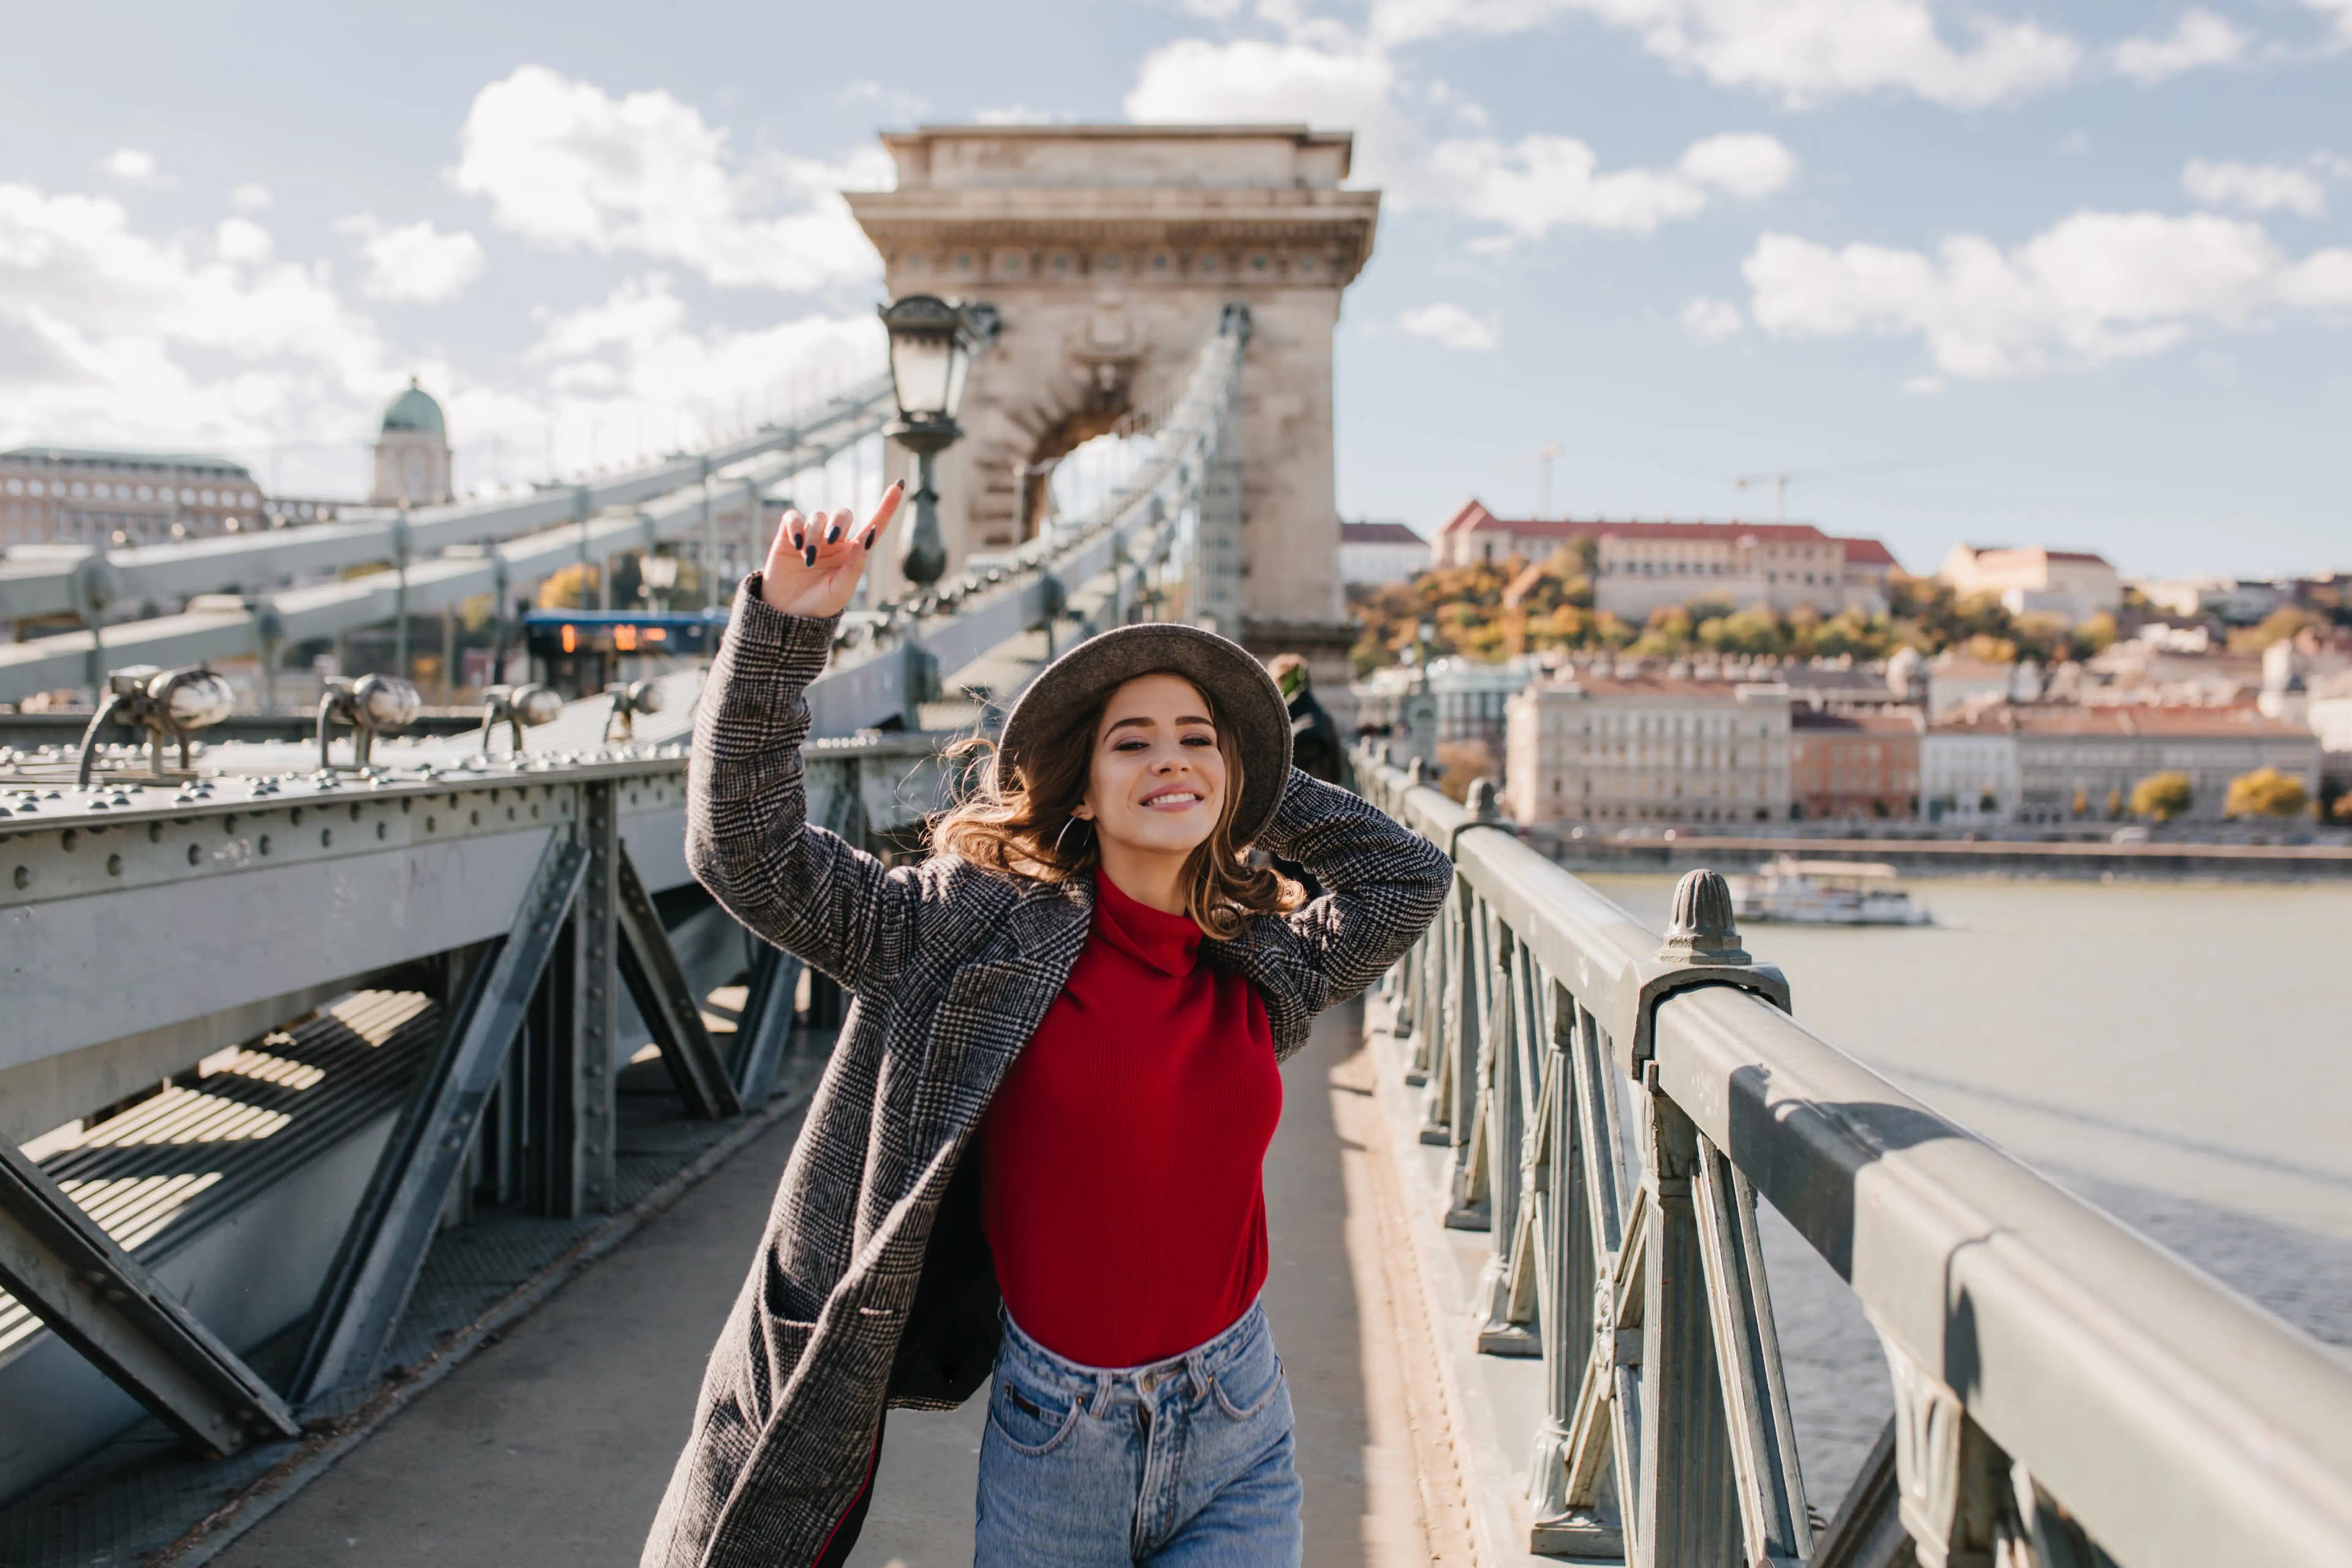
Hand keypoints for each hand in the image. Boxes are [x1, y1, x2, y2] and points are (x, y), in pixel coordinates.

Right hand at [758, 481, 904, 617]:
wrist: (786, 614)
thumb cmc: (819, 604)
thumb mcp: (842, 589)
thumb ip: (857, 563)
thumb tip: (870, 535)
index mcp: (853, 552)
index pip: (874, 524)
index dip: (887, 506)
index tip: (899, 485)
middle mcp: (834, 540)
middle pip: (843, 514)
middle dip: (839, 523)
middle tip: (831, 540)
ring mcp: (811, 536)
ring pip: (818, 516)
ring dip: (814, 535)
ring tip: (809, 559)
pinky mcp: (787, 535)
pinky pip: (793, 517)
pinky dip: (795, 526)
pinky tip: (796, 543)